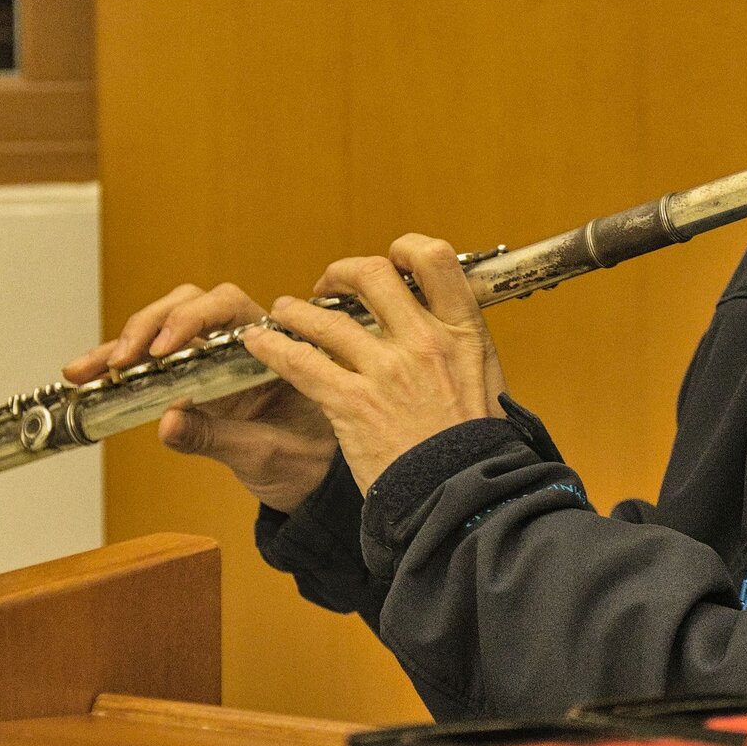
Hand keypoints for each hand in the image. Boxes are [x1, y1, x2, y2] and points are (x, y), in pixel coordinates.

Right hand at [63, 281, 337, 512]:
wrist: (317, 486)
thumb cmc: (309, 459)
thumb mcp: (267, 453)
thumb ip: (218, 437)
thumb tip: (167, 423)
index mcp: (272, 345)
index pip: (227, 306)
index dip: (191, 318)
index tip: (164, 349)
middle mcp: (241, 343)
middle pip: (187, 306)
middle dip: (148, 326)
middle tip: (122, 359)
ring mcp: (214, 360)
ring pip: (164, 329)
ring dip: (124, 344)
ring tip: (87, 369)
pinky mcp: (194, 382)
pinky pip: (154, 365)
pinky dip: (120, 368)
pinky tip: (88, 376)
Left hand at [244, 234, 506, 493]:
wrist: (463, 496)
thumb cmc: (479, 447)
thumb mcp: (486, 380)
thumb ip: (460, 347)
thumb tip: (443, 323)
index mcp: (463, 331)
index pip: (434, 259)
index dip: (405, 250)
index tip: (390, 261)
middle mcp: (424, 340)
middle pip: (373, 275)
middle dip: (343, 273)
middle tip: (329, 285)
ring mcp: (386, 370)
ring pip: (327, 318)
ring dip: (298, 311)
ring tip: (284, 311)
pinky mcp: (353, 403)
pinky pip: (301, 362)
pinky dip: (274, 348)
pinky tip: (260, 343)